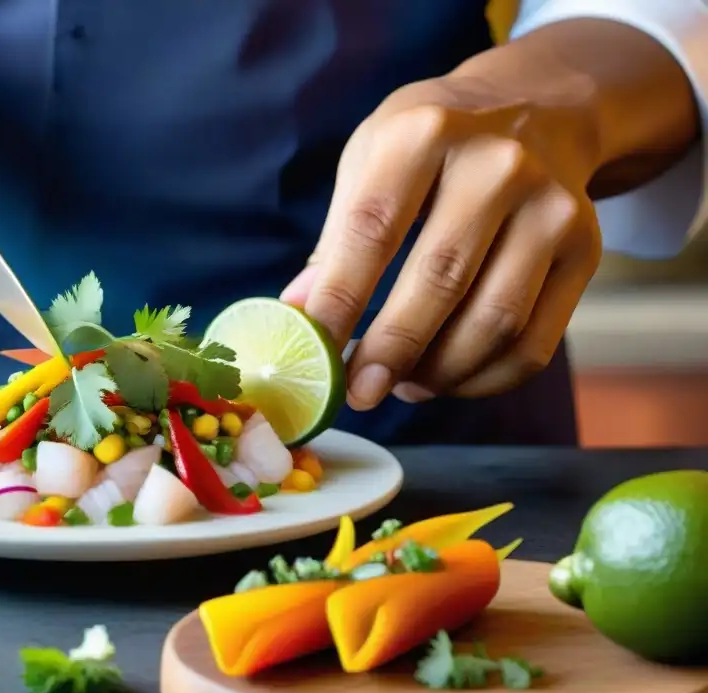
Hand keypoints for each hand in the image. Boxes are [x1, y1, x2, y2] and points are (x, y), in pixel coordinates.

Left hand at [282, 76, 601, 408]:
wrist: (538, 106)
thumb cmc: (433, 143)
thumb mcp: (372, 157)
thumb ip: (336, 237)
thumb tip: (299, 317)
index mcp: (425, 132)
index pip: (372, 230)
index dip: (339, 301)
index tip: (315, 353)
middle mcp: (497, 165)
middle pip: (439, 281)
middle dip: (391, 351)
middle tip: (358, 393)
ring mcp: (551, 208)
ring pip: (494, 322)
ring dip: (440, 372)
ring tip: (400, 385)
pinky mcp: (586, 250)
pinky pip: (534, 343)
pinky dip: (484, 379)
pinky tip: (447, 379)